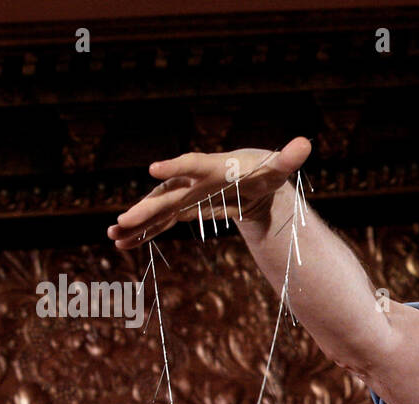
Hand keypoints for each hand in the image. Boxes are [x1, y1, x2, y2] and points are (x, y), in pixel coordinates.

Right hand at [106, 136, 311, 249]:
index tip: (154, 169)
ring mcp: (184, 196)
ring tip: (113, 236)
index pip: (192, 164)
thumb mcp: (276, 168)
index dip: (175, 167)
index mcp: (213, 167)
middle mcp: (192, 181)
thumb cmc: (262, 171)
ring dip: (136, 223)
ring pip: (156, 210)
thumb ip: (287, 159)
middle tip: (122, 220)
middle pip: (166, 195)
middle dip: (144, 208)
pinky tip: (123, 244)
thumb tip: (306, 144)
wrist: (249, 179)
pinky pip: (160, 222)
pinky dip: (144, 233)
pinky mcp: (182, 209)